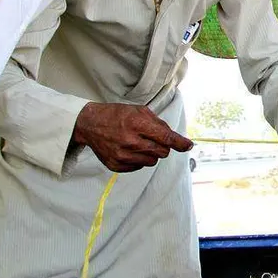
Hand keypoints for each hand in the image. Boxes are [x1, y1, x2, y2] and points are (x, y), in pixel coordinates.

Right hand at [72, 102, 193, 172]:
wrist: (90, 124)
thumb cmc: (116, 115)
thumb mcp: (139, 110)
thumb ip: (158, 124)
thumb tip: (174, 138)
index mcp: (137, 123)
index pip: (165, 137)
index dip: (179, 143)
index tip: (188, 145)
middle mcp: (130, 141)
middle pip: (162, 152)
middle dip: (163, 146)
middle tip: (152, 139)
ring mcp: (121, 155)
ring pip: (152, 161)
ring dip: (151, 154)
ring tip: (139, 143)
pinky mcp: (115, 165)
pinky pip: (139, 167)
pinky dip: (139, 160)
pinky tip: (129, 150)